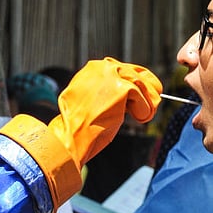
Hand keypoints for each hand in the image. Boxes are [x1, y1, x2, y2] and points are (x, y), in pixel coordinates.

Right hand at [0, 59, 161, 209]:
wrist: (65, 143)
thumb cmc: (73, 134)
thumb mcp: (87, 110)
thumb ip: (101, 98)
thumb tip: (120, 100)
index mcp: (89, 72)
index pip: (121, 69)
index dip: (134, 85)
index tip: (136, 103)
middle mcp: (99, 69)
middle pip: (136, 71)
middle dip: (145, 90)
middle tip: (145, 109)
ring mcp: (110, 78)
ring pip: (143, 82)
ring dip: (147, 101)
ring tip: (141, 116)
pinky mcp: (119, 89)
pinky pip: (144, 94)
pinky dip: (145, 109)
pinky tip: (139, 120)